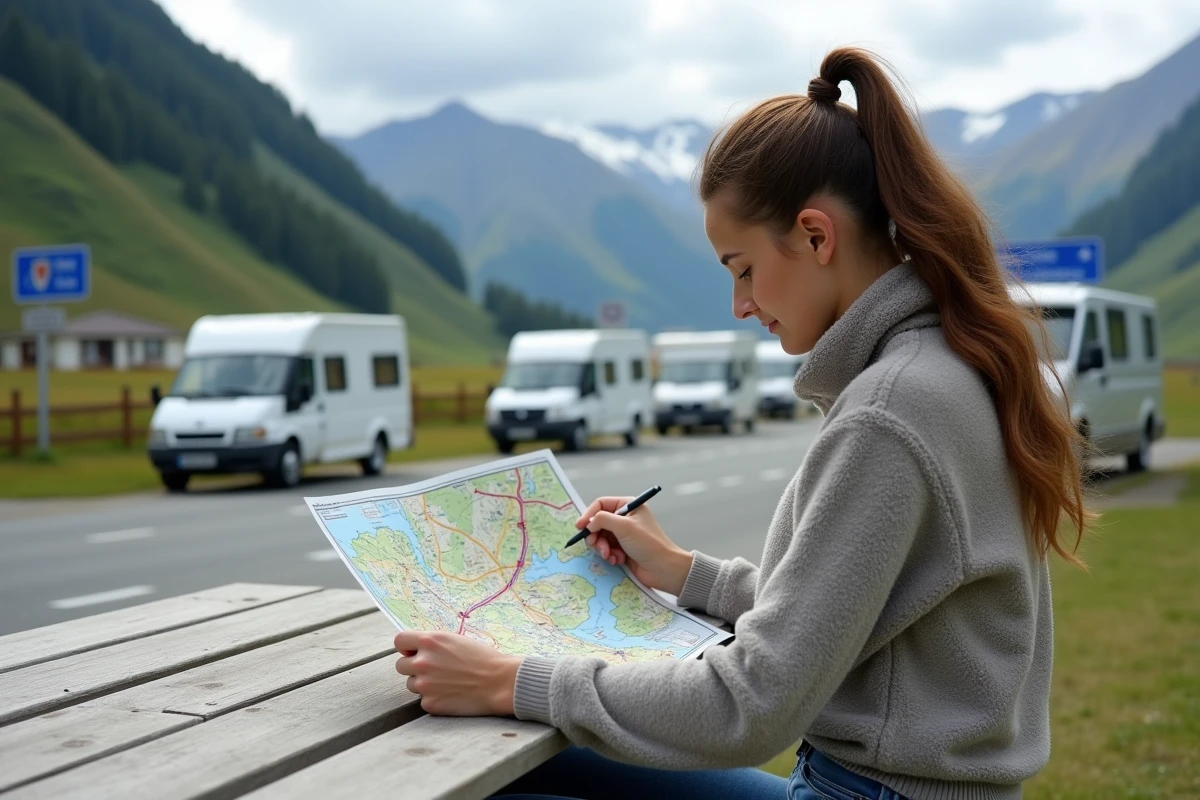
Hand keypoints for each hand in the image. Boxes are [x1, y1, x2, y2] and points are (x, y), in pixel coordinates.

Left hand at [394, 630, 520, 715]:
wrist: (500, 682)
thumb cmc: (483, 659)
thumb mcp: (456, 640)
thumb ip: (434, 644)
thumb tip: (415, 648)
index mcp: (430, 641)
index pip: (399, 641)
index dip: (405, 647)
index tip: (412, 651)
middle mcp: (423, 661)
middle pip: (400, 665)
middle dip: (413, 667)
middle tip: (433, 670)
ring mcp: (424, 684)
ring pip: (411, 684)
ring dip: (423, 683)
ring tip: (446, 682)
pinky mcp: (430, 703)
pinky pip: (424, 700)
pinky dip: (435, 698)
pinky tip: (452, 694)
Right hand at [576, 497, 693, 595]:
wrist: (663, 569)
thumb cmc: (648, 543)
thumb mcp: (624, 526)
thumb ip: (602, 519)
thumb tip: (588, 523)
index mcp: (628, 506)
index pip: (601, 504)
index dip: (589, 515)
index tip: (580, 527)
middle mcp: (625, 518)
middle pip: (598, 523)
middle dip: (596, 535)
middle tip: (596, 545)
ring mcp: (623, 534)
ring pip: (601, 537)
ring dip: (602, 547)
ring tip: (610, 555)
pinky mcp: (623, 549)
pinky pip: (607, 549)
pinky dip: (609, 555)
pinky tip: (617, 560)